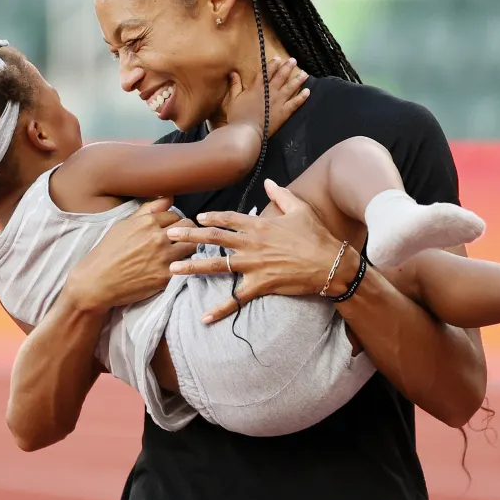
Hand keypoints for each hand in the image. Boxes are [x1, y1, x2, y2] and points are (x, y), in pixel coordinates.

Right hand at [66, 197, 197, 311]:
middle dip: (186, 233)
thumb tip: (169, 197)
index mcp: (147, 222)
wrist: (96, 282)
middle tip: (178, 241)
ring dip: (188, 249)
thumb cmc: (107, 252)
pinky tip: (175, 268)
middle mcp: (158, 238)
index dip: (174, 223)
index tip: (169, 231)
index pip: (176, 215)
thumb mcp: (123, 225)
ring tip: (178, 254)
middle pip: (189, 228)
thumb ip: (148, 210)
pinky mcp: (165, 277)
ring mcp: (164, 258)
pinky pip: (185, 266)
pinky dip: (182, 266)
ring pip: (192, 246)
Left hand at [165, 179, 353, 322]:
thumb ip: (281, 195)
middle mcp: (251, 243)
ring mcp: (253, 265)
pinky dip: (220, 309)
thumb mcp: (300, 209)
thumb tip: (269, 182)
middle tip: (168, 236)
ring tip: (172, 270)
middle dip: (189, 237)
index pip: (228, 219)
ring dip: (193, 268)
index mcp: (259, 225)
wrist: (331, 264)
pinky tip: (204, 317)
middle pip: (214, 238)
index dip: (211, 217)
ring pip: (217, 265)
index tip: (196, 218)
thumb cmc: (317, 236)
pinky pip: (236, 299)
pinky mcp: (260, 284)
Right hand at [220, 57, 309, 137]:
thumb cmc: (238, 116)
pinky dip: (302, 97)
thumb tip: (233, 73)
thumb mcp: (233, 99)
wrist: (247, 131)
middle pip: (281, 77)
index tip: (278, 58)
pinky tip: (307, 91)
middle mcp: (270, 92)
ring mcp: (279, 102)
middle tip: (294, 61)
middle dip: (287, 68)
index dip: (273, 65)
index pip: (266, 72)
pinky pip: (295, 103)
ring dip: (298, 79)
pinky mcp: (284, 112)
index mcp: (257, 88)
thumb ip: (235, 85)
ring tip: (305, 73)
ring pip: (290, 87)